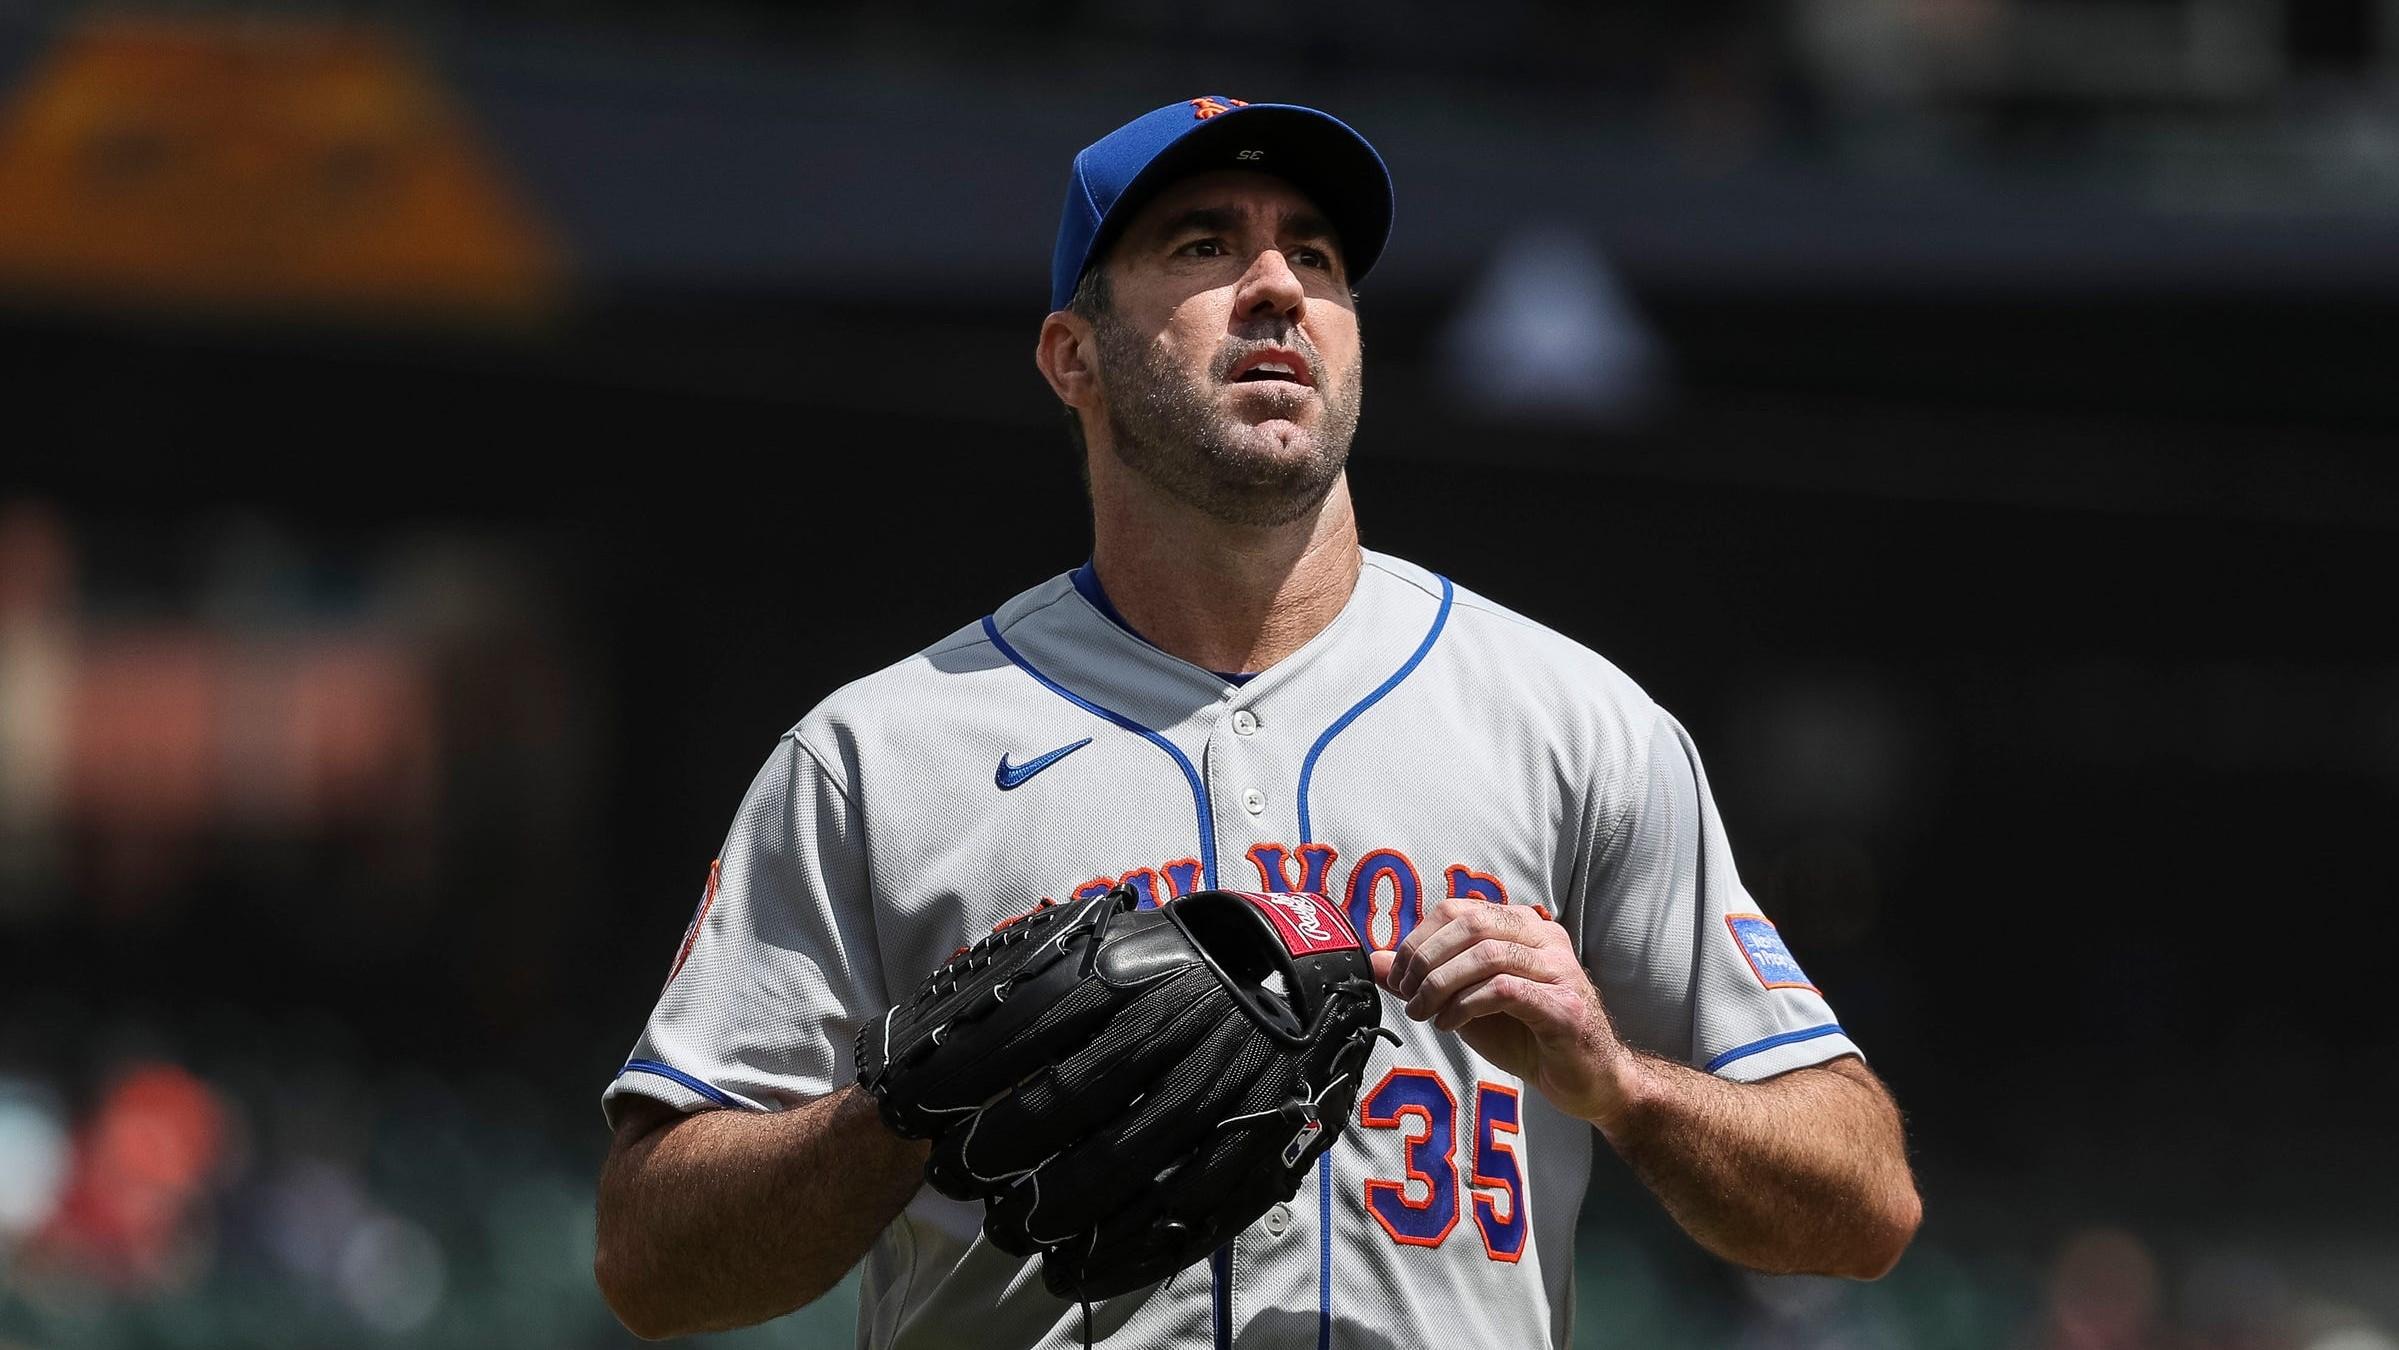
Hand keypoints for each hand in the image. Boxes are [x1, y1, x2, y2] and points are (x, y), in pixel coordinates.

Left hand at [1371, 899, 1645, 1130]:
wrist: (1591, 1082)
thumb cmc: (1529, 1038)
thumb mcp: (1466, 1004)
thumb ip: (1426, 980)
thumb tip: (1375, 961)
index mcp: (1523, 927)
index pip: (1460, 909)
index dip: (1420, 939)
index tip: (1398, 976)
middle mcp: (1545, 938)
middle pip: (1472, 923)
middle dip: (1427, 959)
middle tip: (1407, 995)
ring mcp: (1560, 970)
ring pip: (1487, 954)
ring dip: (1442, 984)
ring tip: (1424, 1012)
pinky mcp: (1565, 1007)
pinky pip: (1506, 989)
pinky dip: (1467, 1004)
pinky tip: (1451, 1024)